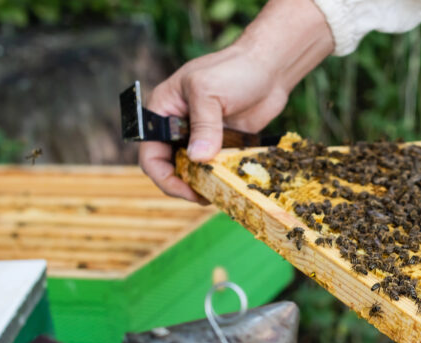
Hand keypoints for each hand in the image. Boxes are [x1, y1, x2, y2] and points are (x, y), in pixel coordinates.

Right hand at [140, 0, 333, 201]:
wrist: (270, 68)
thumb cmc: (235, 69)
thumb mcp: (210, 92)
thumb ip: (204, 126)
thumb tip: (198, 158)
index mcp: (163, 111)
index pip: (151, 153)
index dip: (164, 176)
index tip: (185, 190)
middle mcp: (178, 126)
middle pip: (171, 167)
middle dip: (185, 185)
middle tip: (206, 196)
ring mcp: (201, 136)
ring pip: (194, 171)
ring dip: (204, 184)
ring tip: (220, 192)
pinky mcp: (223, 144)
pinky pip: (216, 168)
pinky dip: (221, 178)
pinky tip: (232, 184)